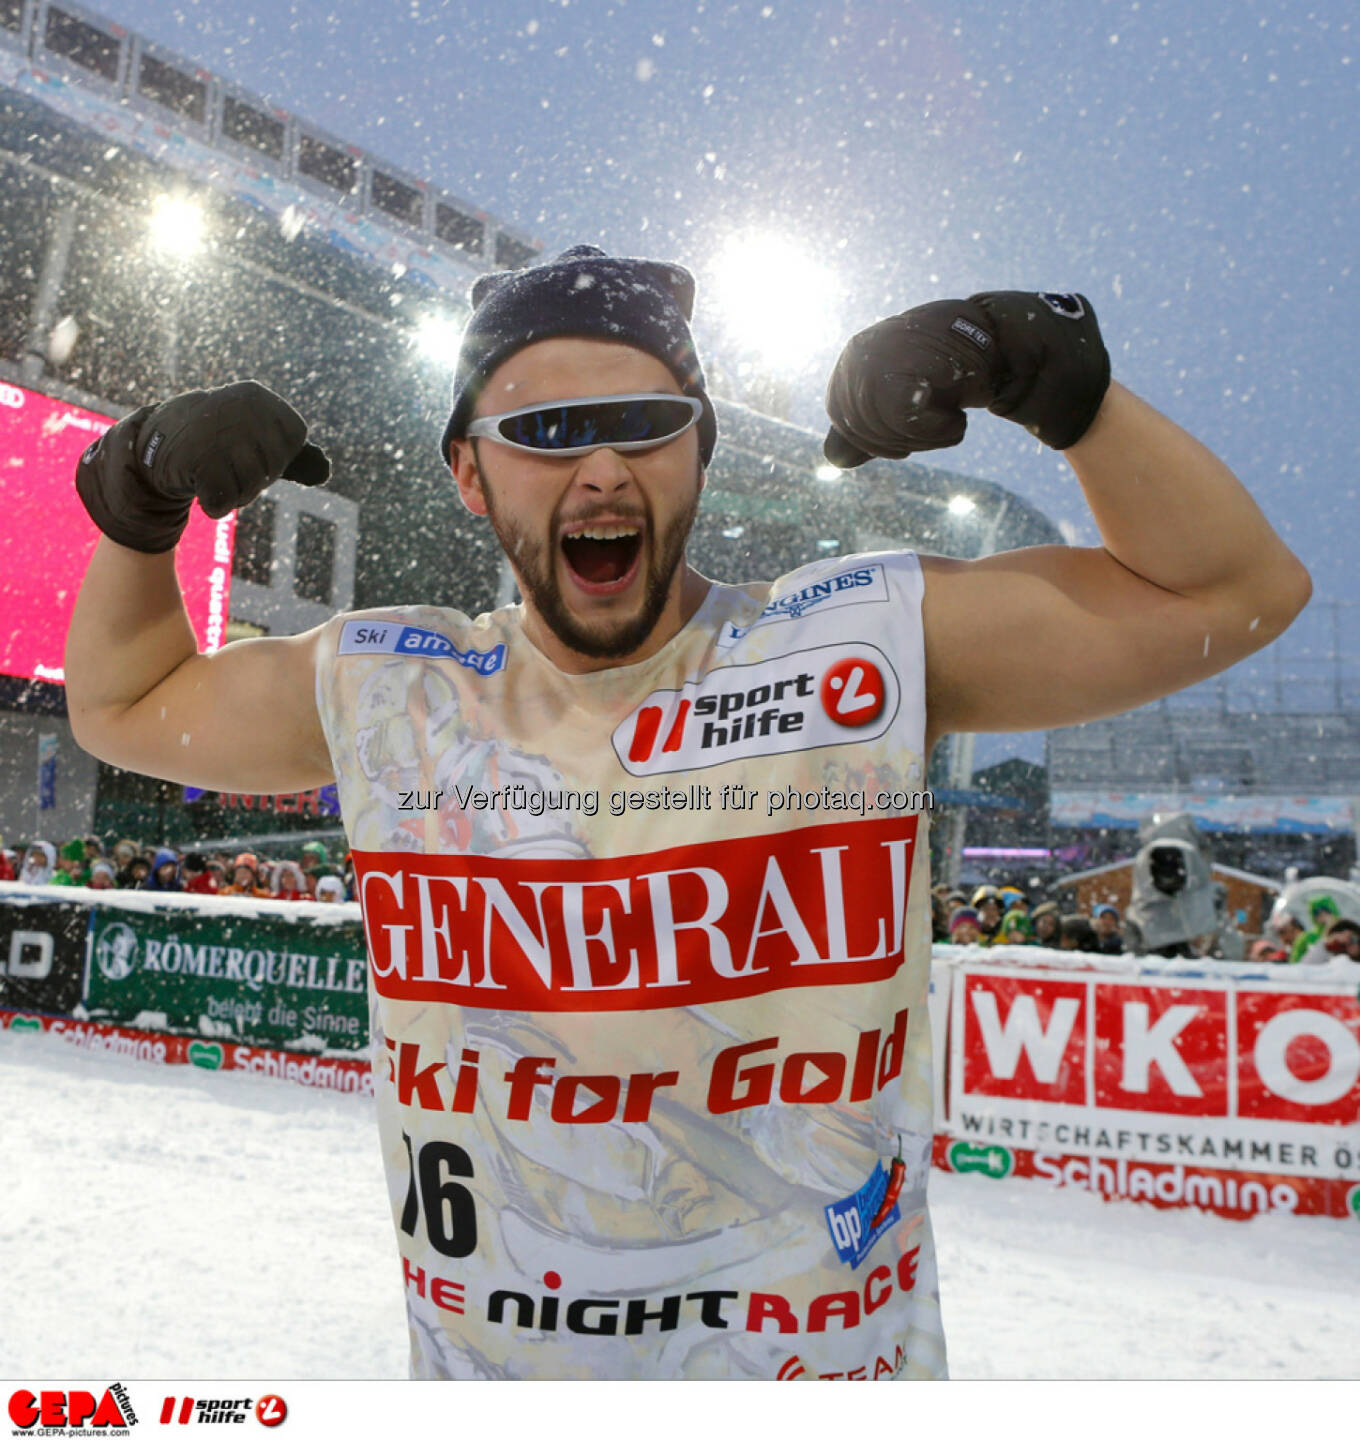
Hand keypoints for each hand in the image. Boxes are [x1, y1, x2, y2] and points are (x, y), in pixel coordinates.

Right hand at [75, 381, 330, 552]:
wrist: (152, 445)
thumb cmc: (216, 444)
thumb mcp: (258, 442)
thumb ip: (295, 456)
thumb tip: (324, 470)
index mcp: (259, 397)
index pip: (294, 442)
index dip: (276, 455)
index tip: (248, 446)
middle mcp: (237, 407)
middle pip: (272, 468)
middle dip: (252, 478)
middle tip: (224, 461)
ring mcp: (214, 433)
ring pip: (251, 487)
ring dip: (234, 492)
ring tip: (212, 471)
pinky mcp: (194, 460)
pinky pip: (223, 502)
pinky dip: (214, 505)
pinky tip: (200, 488)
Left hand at [823, 291, 1109, 467]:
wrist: (1032, 359)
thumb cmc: (974, 378)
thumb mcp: (916, 403)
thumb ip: (874, 428)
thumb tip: (835, 456)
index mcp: (869, 347)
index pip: (842, 409)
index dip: (873, 438)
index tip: (906, 443)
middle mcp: (881, 338)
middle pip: (859, 417)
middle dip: (895, 440)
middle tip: (933, 429)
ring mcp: (907, 340)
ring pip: (883, 415)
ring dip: (919, 435)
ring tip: (949, 419)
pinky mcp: (936, 353)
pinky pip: (911, 411)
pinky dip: (936, 430)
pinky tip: (958, 421)